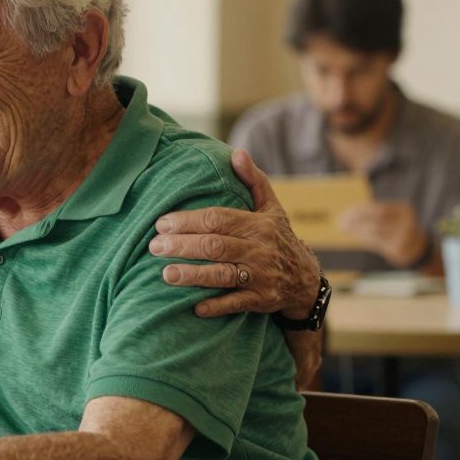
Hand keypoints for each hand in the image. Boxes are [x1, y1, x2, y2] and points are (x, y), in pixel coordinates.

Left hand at [149, 149, 320, 320]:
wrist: (305, 279)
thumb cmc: (277, 237)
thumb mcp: (271, 208)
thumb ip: (253, 181)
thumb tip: (237, 153)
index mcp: (258, 225)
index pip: (218, 219)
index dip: (188, 221)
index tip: (162, 223)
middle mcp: (259, 249)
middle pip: (215, 246)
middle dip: (182, 246)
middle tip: (154, 247)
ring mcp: (261, 276)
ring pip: (223, 274)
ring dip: (193, 275)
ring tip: (166, 274)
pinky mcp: (261, 300)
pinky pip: (236, 303)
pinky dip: (216, 305)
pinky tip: (195, 306)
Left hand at [338, 201, 428, 268]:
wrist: (416, 248)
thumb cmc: (396, 227)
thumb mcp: (390, 216)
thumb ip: (373, 213)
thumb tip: (347, 214)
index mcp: (404, 209)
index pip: (379, 208)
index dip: (361, 211)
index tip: (346, 213)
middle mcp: (407, 222)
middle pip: (376, 219)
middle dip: (357, 220)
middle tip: (341, 222)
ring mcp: (405, 237)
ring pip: (375, 231)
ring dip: (357, 229)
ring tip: (345, 227)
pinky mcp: (399, 249)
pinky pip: (377, 242)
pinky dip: (363, 238)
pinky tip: (355, 235)